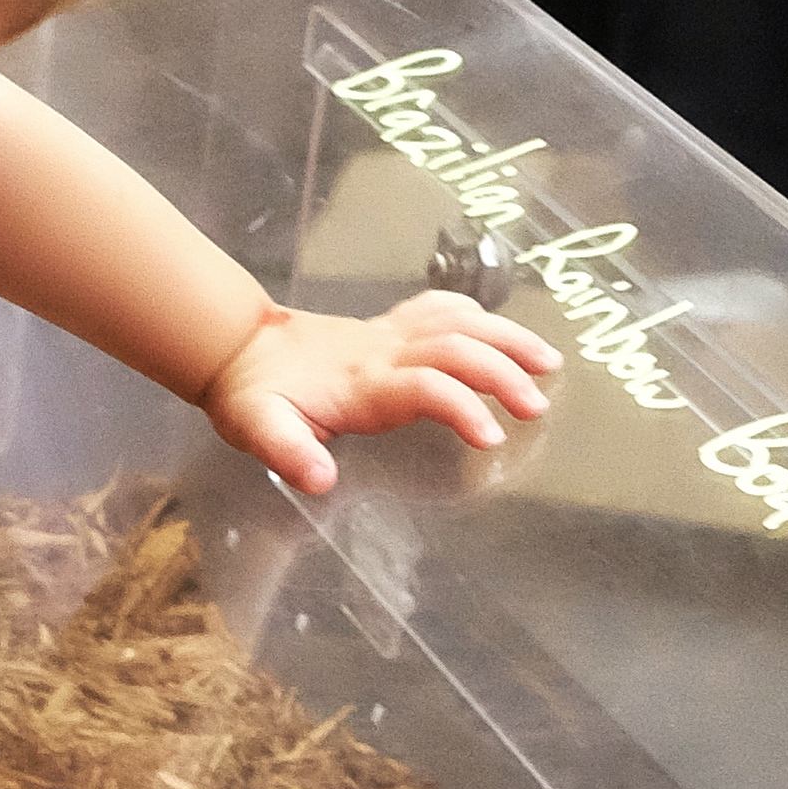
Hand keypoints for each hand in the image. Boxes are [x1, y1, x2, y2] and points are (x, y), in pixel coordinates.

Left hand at [199, 293, 558, 496]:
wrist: (238, 347)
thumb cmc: (252, 395)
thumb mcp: (256, 429)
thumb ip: (288, 452)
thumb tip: (320, 480)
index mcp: (362, 384)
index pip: (425, 387)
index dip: (461, 407)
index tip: (490, 438)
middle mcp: (383, 352)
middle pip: (456, 349)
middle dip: (502, 373)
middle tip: (536, 407)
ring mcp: (388, 334)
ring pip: (459, 323)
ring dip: (506, 338)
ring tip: (549, 363)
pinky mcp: (388, 326)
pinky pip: (439, 309)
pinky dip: (476, 315)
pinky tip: (501, 330)